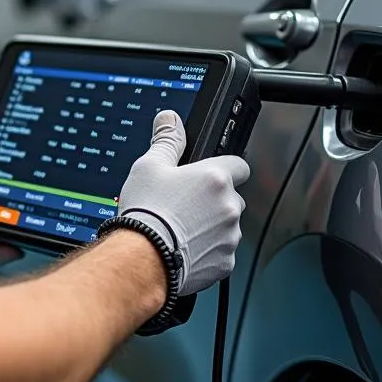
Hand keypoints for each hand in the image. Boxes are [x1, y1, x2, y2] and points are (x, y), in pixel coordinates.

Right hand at [116, 110, 248, 295]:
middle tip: (187, 205)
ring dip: (213, 226)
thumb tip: (170, 119)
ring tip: (182, 229)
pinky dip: (209, 251)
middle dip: (215, 200)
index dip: (225, 168)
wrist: (142, 259)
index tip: (210, 176)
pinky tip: (185, 248)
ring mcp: (230, 236)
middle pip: (232, 198)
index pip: (239, 165)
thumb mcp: (149, 166)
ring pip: (228, 226)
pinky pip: (223, 253)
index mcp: (215, 178)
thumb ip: (167, 140)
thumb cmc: (146, 212)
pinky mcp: (226, 263)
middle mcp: (229, 206)